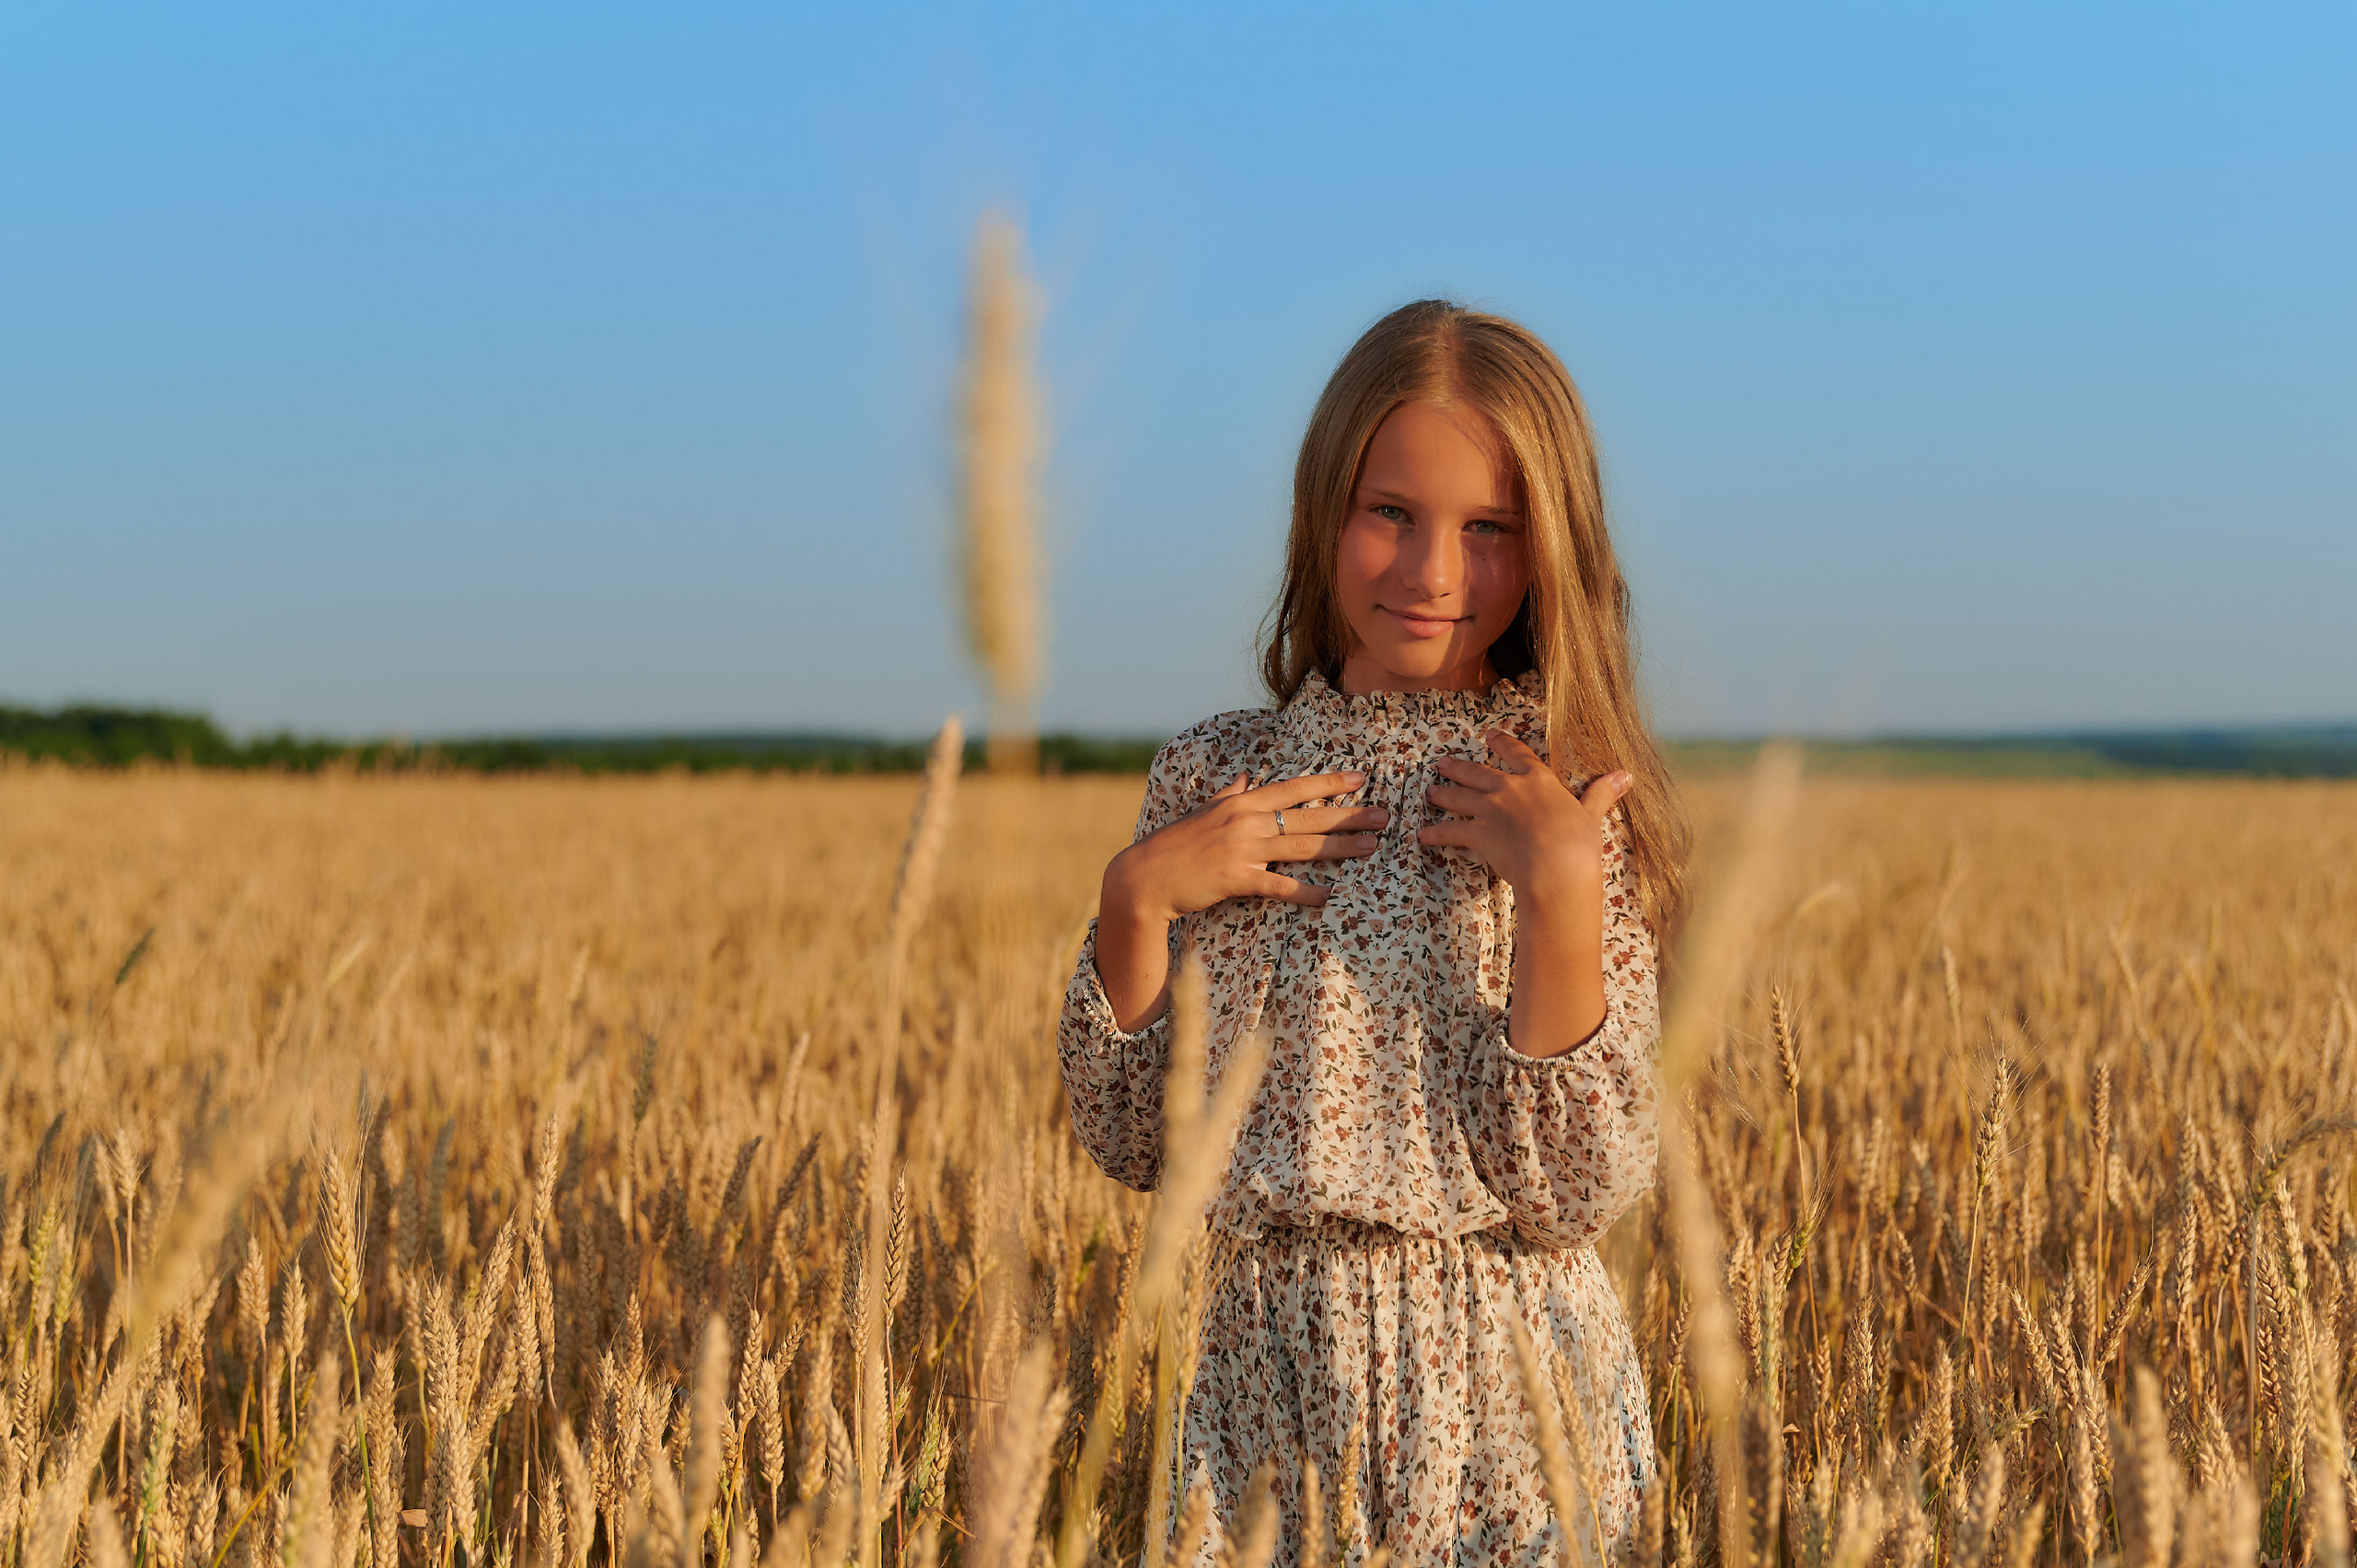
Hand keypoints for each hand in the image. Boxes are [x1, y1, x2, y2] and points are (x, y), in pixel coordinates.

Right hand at [1104, 769, 1390, 922]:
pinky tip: (1330, 896)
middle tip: (1385, 815)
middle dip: (1349, 815)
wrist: (1146, 876)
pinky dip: (1305, 891)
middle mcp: (1246, 821)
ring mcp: (1242, 850)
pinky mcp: (1236, 879)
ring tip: (1372, 847)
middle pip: (1308, 817)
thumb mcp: (1205, 812)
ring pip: (1302, 847)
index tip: (1361, 778)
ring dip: (1340, 847)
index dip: (1329, 783)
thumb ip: (1230, 794)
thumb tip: (1247, 778)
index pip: (1294, 788)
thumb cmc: (1176, 844)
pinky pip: (1279, 886)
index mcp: (1241, 802)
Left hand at [1416, 731, 1632, 899]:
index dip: (1501, 743)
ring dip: (1444, 795)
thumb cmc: (1578, 844)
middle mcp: (1510, 789)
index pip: (1517, 754)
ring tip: (1431, 792)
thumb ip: (1602, 793)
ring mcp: (1490, 810)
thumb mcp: (1591, 815)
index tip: (1488, 735)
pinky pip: (1450, 831)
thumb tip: (1627, 776)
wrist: (1556, 870)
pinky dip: (1435, 833)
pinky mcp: (1477, 834)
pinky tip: (1423, 835)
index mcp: (1538, 780)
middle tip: (1442, 763)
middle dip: (1458, 767)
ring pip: (1459, 797)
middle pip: (1478, 772)